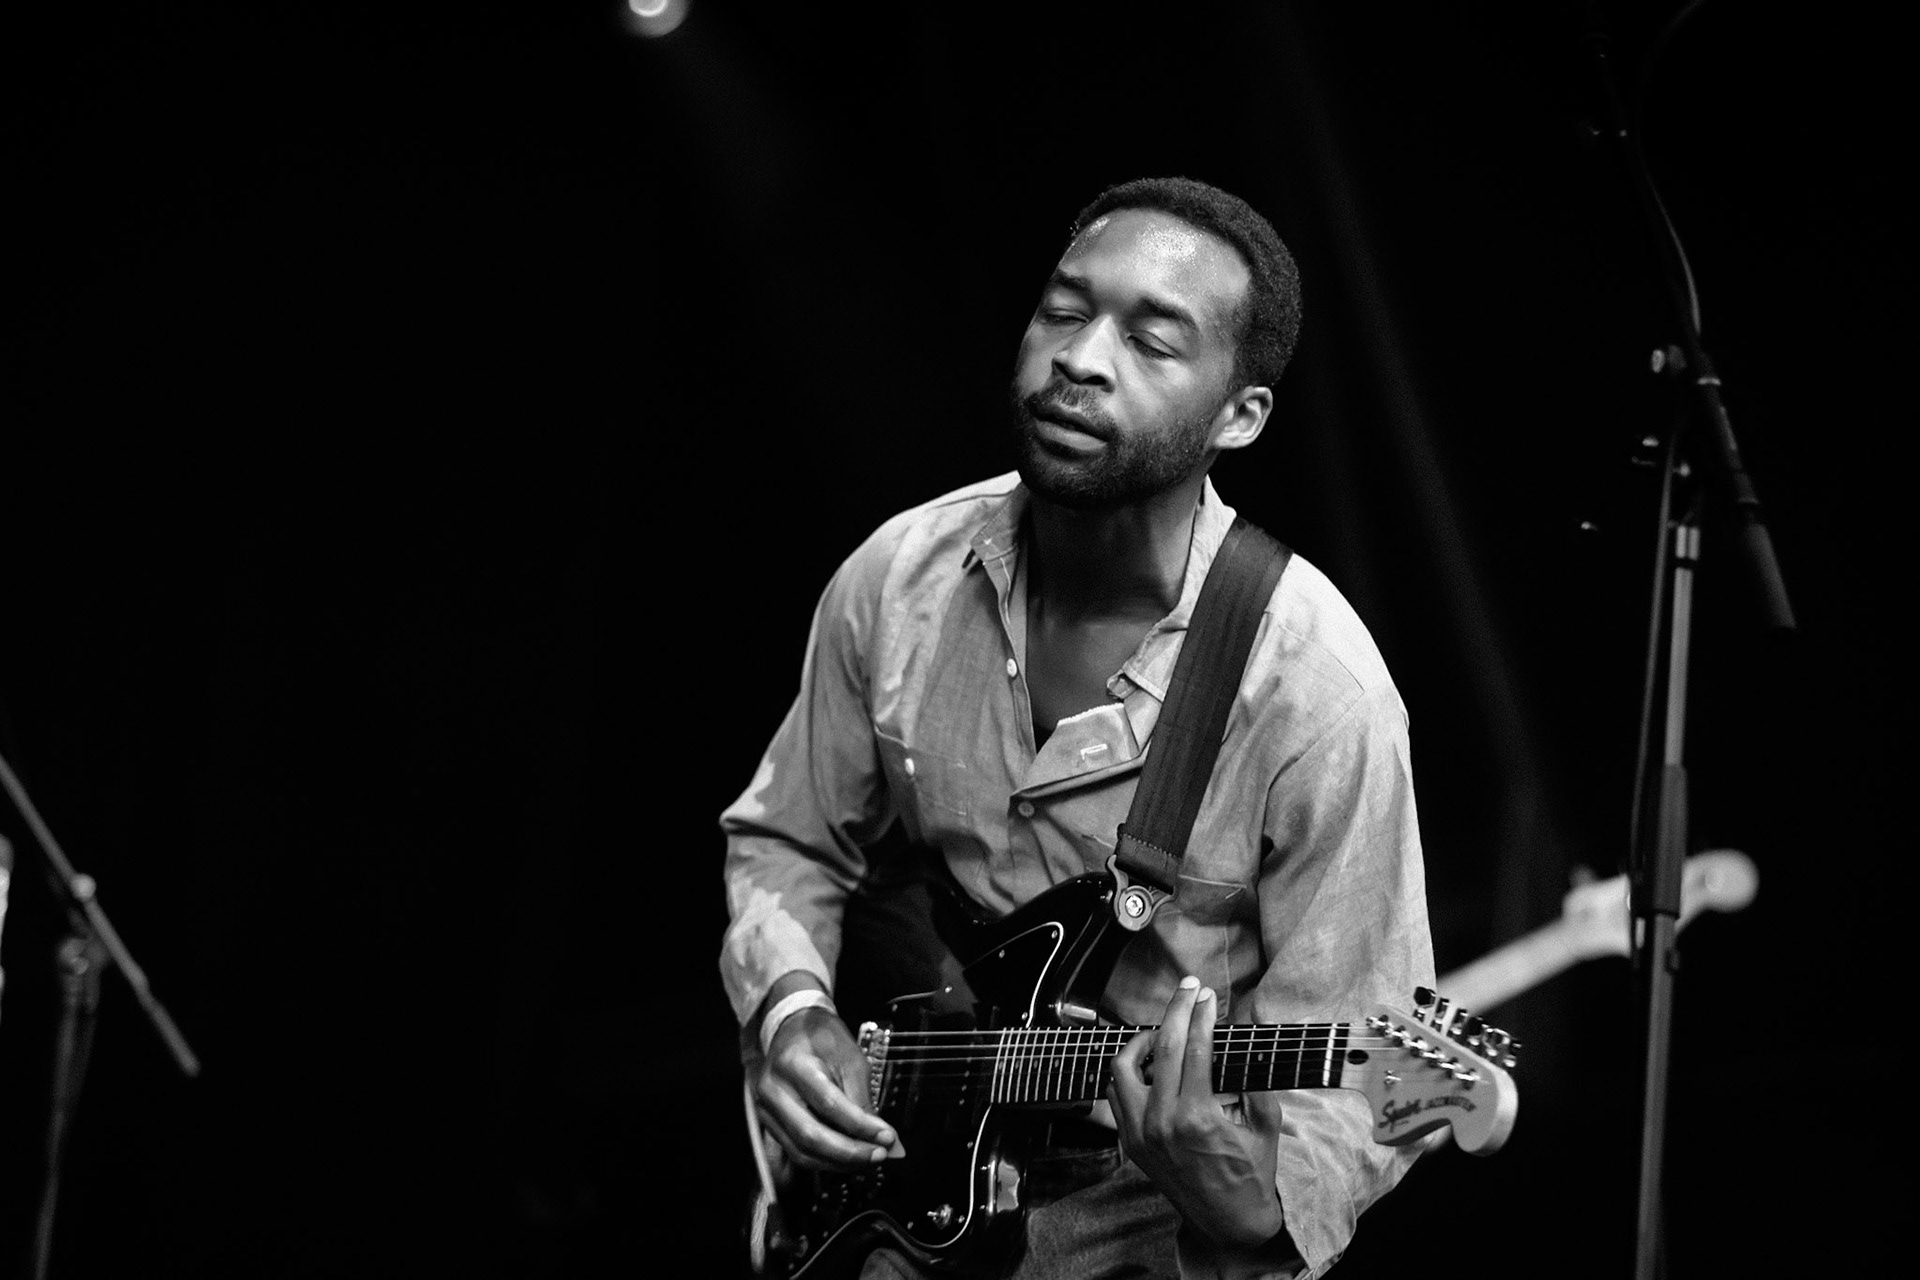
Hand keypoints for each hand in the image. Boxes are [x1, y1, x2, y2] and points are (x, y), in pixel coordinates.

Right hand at [751, 997, 905, 1171]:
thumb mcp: (850, 1057)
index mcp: (794, 1064)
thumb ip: (862, 1097)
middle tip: (878, 1155)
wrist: (792, 1030)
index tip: (887, 1137)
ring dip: (838, 1163)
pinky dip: (824, 1162)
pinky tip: (847, 1162)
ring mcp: (766, 1109)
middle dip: (849, 1152)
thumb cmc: (823, 1039)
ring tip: (867, 1162)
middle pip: (810, 1135)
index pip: (830, 1104)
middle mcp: (773, 1089)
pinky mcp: (769, 1124)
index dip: (861, 1126)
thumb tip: (880, 1135)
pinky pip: (795, 1153)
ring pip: (801, 1152)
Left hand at [1109, 976, 1285, 1247]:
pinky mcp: (1130, 1143)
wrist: (1229, 1223)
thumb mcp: (1266, 1125)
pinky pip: (1116, 1096)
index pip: (1196, 1049)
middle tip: (1188, 989)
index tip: (1208, 995)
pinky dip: (1128, 1073)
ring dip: (1142, 1041)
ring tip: (1162, 1029)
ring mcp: (1140, 1134)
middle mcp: (1161, 1123)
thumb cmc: (1252, 1174)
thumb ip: (1256, 1078)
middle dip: (1176, 1011)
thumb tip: (1248, 1036)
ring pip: (1123, 1069)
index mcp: (1197, 1117)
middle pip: (1162, 1048)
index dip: (1202, 1016)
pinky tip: (1147, 1064)